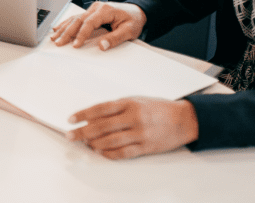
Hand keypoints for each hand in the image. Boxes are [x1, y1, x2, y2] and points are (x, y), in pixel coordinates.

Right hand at [50, 1, 146, 50]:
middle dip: (67, 32)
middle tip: (58, 42)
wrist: (137, 11)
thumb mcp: (129, 31)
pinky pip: (76, 17)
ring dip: (64, 28)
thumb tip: (101, 46)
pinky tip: (58, 27)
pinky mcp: (91, 12)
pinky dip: (66, 23)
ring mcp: (92, 9)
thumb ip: (115, 38)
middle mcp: (96, 7)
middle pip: (78, 20)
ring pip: (74, 18)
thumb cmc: (134, 20)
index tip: (75, 44)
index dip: (81, 34)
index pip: (89, 22)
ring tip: (54, 37)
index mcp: (105, 10)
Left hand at [66, 97, 198, 158]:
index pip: (99, 109)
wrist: (184, 119)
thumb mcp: (136, 100)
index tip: (71, 119)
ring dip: (94, 144)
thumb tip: (94, 117)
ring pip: (110, 141)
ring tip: (85, 144)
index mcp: (129, 103)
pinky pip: (123, 153)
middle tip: (70, 135)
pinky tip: (101, 152)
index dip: (83, 114)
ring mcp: (140, 134)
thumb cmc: (158, 108)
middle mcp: (133, 118)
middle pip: (101, 126)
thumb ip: (116, 108)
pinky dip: (109, 154)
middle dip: (82, 132)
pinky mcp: (146, 147)